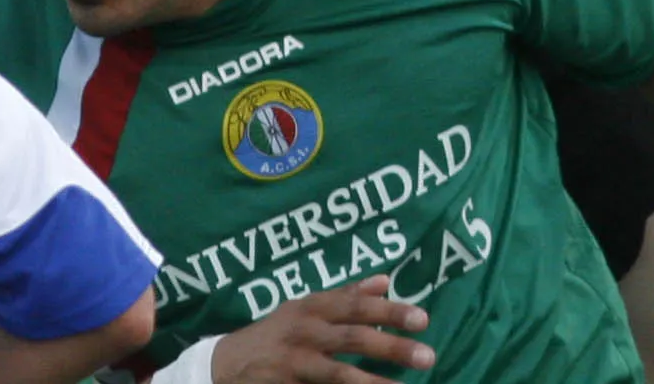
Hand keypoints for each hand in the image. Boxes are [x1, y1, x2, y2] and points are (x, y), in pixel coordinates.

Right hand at [213, 277, 435, 382]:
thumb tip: (385, 280)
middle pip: (353, 338)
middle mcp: (304, 332)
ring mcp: (294, 364)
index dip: (390, 311)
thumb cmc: (277, 332)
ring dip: (374, 383)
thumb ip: (346, 295)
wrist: (226, 364)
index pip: (357, 306)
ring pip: (339, 374)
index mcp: (313, 307)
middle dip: (391, 348)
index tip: (422, 319)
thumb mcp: (306, 307)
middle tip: (427, 356)